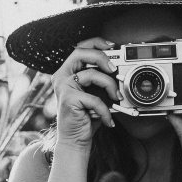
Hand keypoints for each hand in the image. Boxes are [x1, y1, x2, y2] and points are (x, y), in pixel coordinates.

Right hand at [51, 36, 121, 150]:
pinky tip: (108, 120)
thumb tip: (119, 71)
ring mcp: (63, 87)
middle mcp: (62, 76)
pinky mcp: (68, 99)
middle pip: (80, 53)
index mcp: (67, 72)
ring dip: (110, 86)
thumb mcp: (94, 93)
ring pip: (91, 75)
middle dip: (101, 57)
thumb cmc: (85, 116)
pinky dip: (106, 110)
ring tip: (116, 98)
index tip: (112, 46)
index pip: (79, 48)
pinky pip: (95, 99)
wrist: (75, 139)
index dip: (96, 43)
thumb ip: (100, 80)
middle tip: (114, 69)